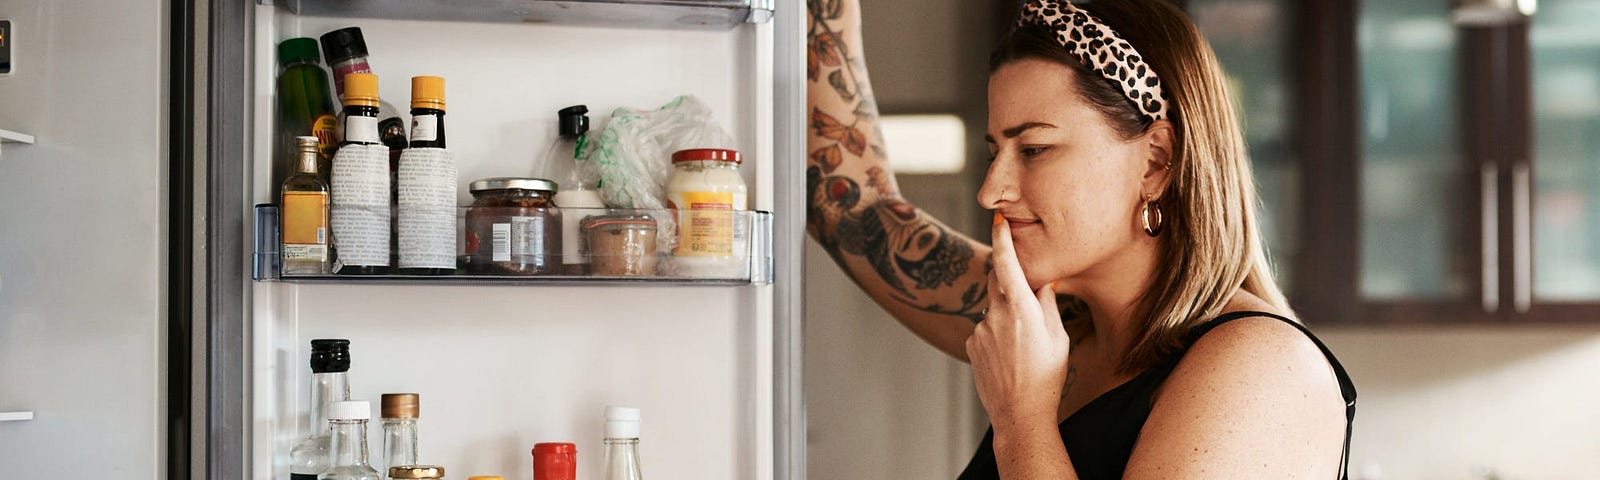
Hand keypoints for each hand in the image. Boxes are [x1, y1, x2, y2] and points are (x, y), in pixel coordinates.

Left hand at [967, 213, 1070, 427]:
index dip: (1001, 238)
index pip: (1007, 263)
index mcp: (1021, 309)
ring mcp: (980, 331)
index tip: (998, 220)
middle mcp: (996, 315)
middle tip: (1027, 301)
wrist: (1020, 415)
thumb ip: (1047, 304)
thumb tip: (1042, 281)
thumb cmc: (1047, 377)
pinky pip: (985, 328)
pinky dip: (997, 334)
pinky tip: (1009, 358)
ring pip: (993, 309)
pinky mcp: (972, 345)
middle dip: (1010, 282)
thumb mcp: (1058, 338)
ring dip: (1006, 316)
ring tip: (1023, 348)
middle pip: (997, 281)